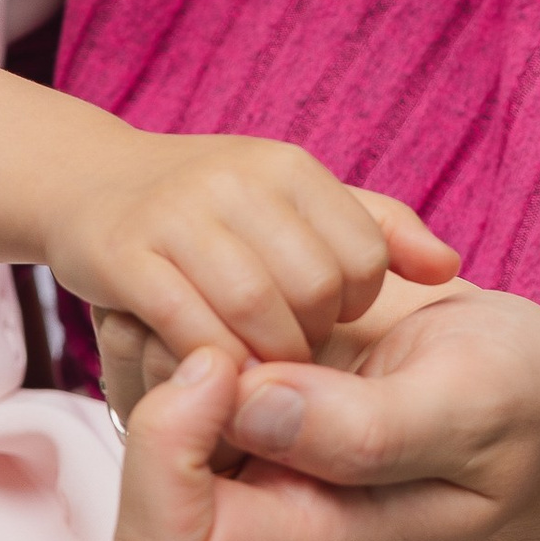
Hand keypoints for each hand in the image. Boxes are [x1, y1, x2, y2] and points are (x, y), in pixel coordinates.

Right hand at [49, 139, 456, 368]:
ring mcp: (176, 216)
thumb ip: (378, 230)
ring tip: (259, 367)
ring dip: (266, 357)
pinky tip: (215, 373)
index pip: (363, 255)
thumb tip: (448, 267)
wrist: (91, 182)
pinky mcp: (124, 257)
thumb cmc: (211, 206)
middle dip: (311, 336)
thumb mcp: (296, 199)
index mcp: (287, 167)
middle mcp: (235, 181)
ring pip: (255, 309)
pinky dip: (213, 362)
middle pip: (314, 287)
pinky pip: (187, 325)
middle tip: (290, 352)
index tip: (325, 318)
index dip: (354, 304)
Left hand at [112, 282, 539, 540]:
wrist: (532, 375)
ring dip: (178, 317)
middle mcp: (262, 500)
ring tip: (264, 278)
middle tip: (247, 307)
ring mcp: (249, 444)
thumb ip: (371, 428)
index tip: (229, 363)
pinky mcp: (247, 385)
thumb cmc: (520, 407)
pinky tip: (271, 265)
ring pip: (138, 385)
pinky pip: (170, 337)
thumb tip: (250, 405)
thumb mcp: (476, 409)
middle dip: (166, 364)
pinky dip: (197, 288)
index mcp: (311, 538)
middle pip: (136, 455)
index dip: (169, 453)